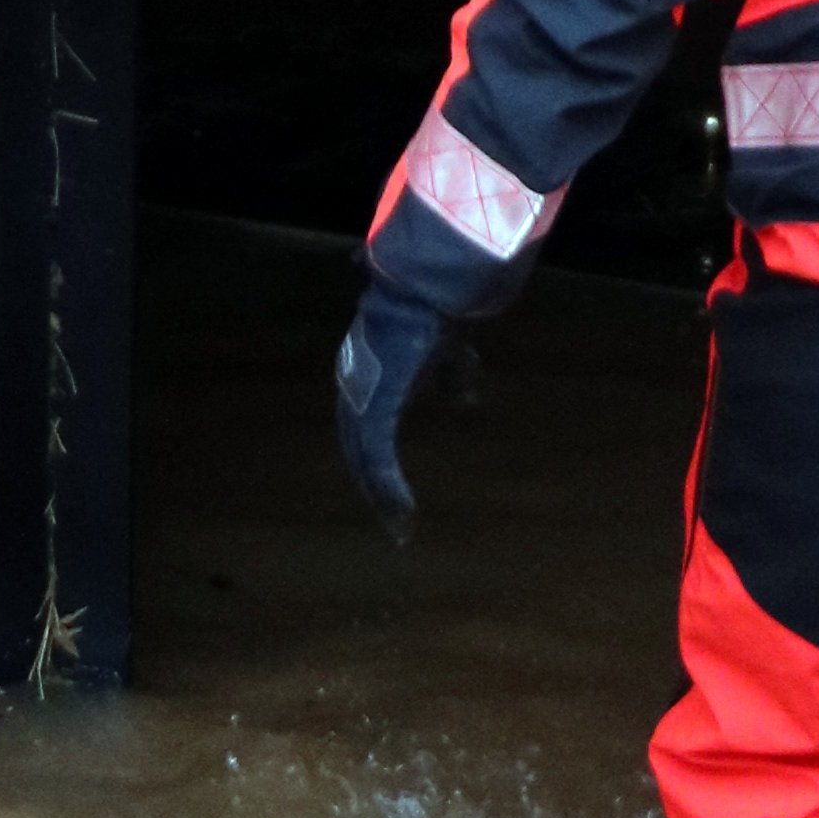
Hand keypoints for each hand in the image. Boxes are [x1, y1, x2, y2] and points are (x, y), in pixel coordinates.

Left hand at [334, 282, 447, 543]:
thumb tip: (463, 400)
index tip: (396, 488)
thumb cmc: (438, 310)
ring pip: (363, 459)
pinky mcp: (371, 408)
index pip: (365, 427)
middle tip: (396, 525)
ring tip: (401, 529)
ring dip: (381, 496)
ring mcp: (360, 397)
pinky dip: (388, 489)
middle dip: (375, 487)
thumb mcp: (450, 354)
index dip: (378, 459)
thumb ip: (451, 376)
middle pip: (358, 449)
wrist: (430, 288)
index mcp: (369, 374)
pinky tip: (403, 516)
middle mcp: (355, 386)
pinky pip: (376, 458)